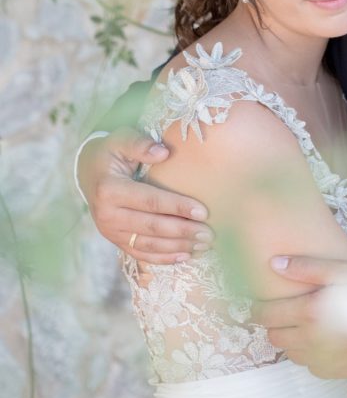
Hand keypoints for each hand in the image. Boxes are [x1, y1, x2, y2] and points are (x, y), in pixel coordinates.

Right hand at [78, 128, 212, 262]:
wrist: (88, 171)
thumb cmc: (111, 152)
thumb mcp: (121, 139)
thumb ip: (140, 144)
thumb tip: (164, 152)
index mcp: (110, 190)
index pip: (150, 201)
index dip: (177, 207)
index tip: (203, 211)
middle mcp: (107, 215)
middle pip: (151, 227)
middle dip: (183, 232)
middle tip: (208, 233)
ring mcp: (110, 231)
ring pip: (148, 245)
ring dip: (177, 247)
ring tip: (203, 245)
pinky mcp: (115, 240)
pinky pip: (140, 253)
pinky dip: (163, 258)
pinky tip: (184, 255)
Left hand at [252, 256, 346, 378]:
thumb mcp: (344, 270)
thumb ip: (307, 267)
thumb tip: (275, 264)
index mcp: (312, 312)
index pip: (268, 315)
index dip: (257, 308)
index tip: (255, 302)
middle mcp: (313, 340)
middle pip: (275, 337)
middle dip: (273, 323)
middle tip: (280, 310)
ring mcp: (324, 360)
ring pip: (290, 353)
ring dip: (290, 339)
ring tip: (301, 322)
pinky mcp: (335, 372)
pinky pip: (309, 365)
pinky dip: (307, 353)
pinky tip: (319, 339)